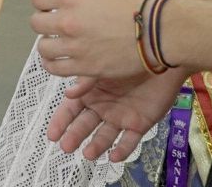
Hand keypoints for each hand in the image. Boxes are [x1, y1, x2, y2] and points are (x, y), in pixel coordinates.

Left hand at [28, 0, 151, 79]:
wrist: (159, 29)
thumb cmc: (136, 0)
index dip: (43, 2)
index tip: (51, 6)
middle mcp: (69, 21)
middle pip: (36, 24)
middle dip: (44, 22)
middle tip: (56, 26)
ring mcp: (75, 46)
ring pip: (43, 49)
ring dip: (49, 45)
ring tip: (59, 45)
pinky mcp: (85, 67)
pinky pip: (55, 69)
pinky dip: (53, 65)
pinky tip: (60, 61)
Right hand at [46, 68, 188, 161]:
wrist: (159, 55)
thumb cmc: (129, 56)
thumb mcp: (102, 67)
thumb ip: (86, 82)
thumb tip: (68, 94)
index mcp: (91, 92)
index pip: (71, 110)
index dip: (61, 122)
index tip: (52, 134)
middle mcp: (103, 106)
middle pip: (85, 125)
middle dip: (75, 136)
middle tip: (66, 146)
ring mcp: (120, 116)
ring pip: (105, 136)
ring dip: (96, 146)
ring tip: (88, 153)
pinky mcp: (139, 123)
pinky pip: (130, 141)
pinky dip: (122, 150)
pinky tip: (114, 155)